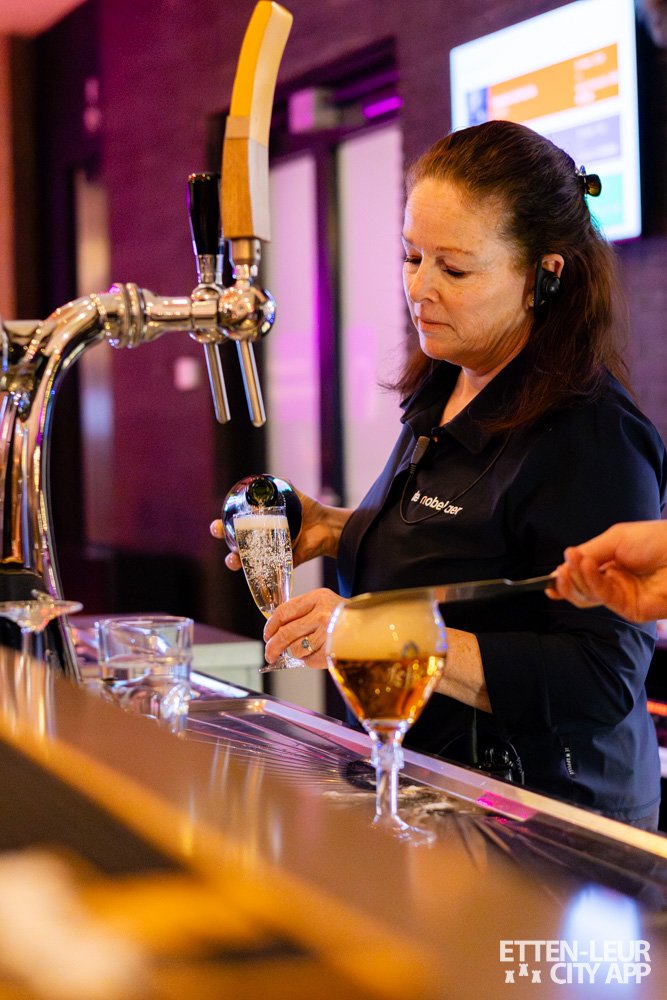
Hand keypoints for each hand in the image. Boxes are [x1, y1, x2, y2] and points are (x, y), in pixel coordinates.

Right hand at [210, 487, 352, 570]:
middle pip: (233, 542)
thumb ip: (283, 486)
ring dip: (234, 561)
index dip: (221, 525)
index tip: (218, 524)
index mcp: (258, 523)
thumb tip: (273, 479)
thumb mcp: (294, 496)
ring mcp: (268, 553)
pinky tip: (255, 572)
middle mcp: (259, 539)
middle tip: (221, 535)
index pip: (234, 525)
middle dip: (223, 540)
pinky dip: (259, 574)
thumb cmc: (309, 511)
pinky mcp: (280, 564)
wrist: (327, 527)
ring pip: (244, 560)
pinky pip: (267, 572)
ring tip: (234, 560)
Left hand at [263, 588, 343, 669]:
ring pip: (296, 649)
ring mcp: (328, 633)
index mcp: (317, 598)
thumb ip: (301, 612)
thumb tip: (274, 632)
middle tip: (270, 654)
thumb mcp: (323, 603)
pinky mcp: (333, 651)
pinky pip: (309, 661)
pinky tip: (318, 653)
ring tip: (305, 649)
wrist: (371, 627)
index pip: (283, 612)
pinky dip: (309, 661)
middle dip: (273, 647)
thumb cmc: (343, 616)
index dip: (270, 626)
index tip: (267, 636)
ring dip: (295, 654)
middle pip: (286, 633)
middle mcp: (322, 614)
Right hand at [547, 520, 666, 622]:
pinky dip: (590, 582)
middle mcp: (615, 581)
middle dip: (567, 579)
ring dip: (574, 581)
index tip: (553, 572)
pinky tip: (585, 566)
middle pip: (581, 587)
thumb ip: (590, 551)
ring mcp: (621, 596)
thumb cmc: (658, 541)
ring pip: (587, 596)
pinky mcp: (629, 609)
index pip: (583, 572)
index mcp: (613, 563)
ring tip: (569, 565)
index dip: (567, 573)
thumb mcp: (616, 538)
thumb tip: (565, 562)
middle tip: (560, 570)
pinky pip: (602, 598)